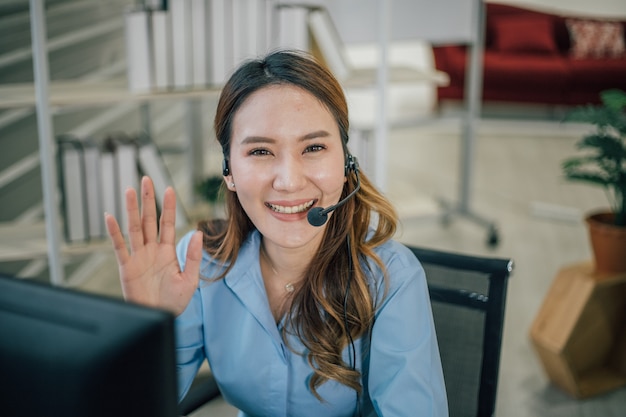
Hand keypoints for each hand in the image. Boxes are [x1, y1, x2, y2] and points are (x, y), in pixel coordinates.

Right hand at [105, 176, 202, 315]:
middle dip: (148, 200)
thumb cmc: (173, 302)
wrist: (158, 317)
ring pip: (134, 228)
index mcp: (167, 252)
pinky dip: (114, 232)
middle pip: (149, 220)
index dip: (168, 206)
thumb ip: (193, 257)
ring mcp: (138, 257)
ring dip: (132, 209)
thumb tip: (199, 234)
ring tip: (130, 190)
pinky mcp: (127, 267)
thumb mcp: (189, 280)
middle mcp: (151, 250)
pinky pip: (119, 247)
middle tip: (146, 179)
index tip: (169, 188)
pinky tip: (111, 217)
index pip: (167, 224)